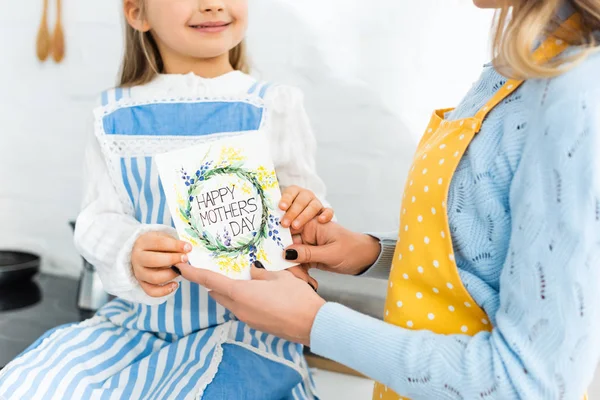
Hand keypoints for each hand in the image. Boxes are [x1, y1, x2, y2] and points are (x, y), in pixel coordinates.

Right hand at [131, 231, 190, 296]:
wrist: (144, 252)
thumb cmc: (158, 244)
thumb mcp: (164, 237)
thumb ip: (173, 243)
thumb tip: (187, 250)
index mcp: (142, 242)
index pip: (159, 243)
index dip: (175, 245)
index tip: (188, 247)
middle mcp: (137, 257)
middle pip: (154, 260)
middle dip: (172, 259)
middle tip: (185, 259)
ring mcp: (138, 272)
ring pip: (154, 278)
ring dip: (170, 275)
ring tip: (180, 271)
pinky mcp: (142, 283)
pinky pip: (152, 291)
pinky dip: (164, 291)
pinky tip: (175, 284)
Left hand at [178, 264, 325, 345]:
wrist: (311, 324)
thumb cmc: (296, 298)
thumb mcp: (279, 276)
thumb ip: (261, 273)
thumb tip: (252, 272)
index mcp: (240, 294)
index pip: (209, 281)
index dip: (193, 273)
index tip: (180, 266)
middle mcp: (239, 308)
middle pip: (217, 292)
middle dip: (211, 280)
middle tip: (212, 265)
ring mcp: (247, 319)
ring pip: (229, 301)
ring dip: (228, 289)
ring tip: (236, 275)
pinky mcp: (256, 324)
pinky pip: (242, 308)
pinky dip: (241, 297)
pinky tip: (255, 289)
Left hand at [279, 186, 333, 229]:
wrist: (301, 217)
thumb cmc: (289, 215)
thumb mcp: (283, 213)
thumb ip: (279, 216)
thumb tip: (272, 223)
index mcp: (294, 192)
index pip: (290, 193)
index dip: (286, 199)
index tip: (281, 207)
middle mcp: (306, 195)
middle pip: (301, 201)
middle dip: (292, 212)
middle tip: (285, 224)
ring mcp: (316, 202)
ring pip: (313, 206)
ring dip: (304, 216)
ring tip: (296, 226)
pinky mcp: (325, 210)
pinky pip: (328, 211)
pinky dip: (326, 215)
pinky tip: (321, 221)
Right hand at [285, 219, 381, 275]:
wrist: (365, 257)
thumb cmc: (352, 250)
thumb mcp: (330, 253)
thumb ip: (308, 253)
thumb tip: (286, 252)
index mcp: (311, 225)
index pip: (289, 231)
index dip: (281, 244)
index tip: (279, 260)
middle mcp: (307, 233)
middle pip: (288, 246)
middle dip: (290, 263)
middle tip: (300, 277)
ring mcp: (308, 244)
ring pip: (291, 257)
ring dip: (297, 271)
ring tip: (308, 281)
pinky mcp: (310, 255)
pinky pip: (299, 264)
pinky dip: (302, 273)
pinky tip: (310, 281)